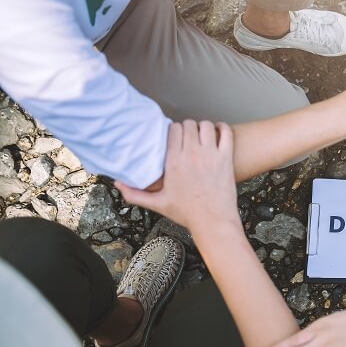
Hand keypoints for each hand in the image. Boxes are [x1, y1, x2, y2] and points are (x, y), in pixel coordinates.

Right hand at [115, 120, 238, 234]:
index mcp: (174, 162)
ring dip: (204, 127)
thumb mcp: (157, 204)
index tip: (175, 135)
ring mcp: (210, 155)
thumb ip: (134, 194)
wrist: (213, 221)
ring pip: (206, 125)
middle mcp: (191, 155)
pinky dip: (223, 129)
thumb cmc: (188, 213)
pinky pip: (226, 133)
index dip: (173, 129)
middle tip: (189, 135)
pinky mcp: (226, 158)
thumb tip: (118, 184)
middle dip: (188, 127)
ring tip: (203, 134)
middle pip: (189, 124)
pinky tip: (219, 132)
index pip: (172, 129)